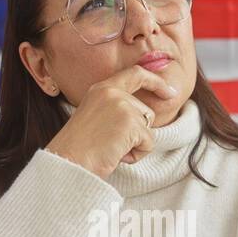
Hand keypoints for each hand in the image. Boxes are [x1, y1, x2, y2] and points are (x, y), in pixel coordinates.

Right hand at [45, 65, 177, 179]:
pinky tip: (116, 155)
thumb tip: (144, 116)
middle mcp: (112, 92)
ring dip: (135, 144)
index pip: (136, 74)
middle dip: (139, 132)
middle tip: (112, 144)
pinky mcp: (130, 123)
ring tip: (111, 149)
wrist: (67, 162)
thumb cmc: (78, 149)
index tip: (170, 91)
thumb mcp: (95, 118)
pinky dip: (136, 155)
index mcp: (101, 88)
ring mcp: (122, 105)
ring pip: (148, 128)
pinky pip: (148, 143)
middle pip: (146, 112)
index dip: (156, 81)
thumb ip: (114, 109)